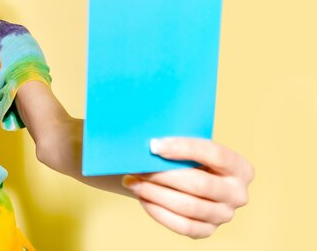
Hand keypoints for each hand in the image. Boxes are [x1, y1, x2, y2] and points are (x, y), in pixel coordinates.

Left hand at [121, 137, 253, 238]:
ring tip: (133, 182)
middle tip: (137, 167)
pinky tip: (143, 198)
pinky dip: (158, 212)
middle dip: (164, 175)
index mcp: (241, 168)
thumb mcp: (193, 149)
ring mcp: (224, 215)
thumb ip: (180, 145)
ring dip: (155, 193)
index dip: (183, 148)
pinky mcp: (207, 231)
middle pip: (199, 184)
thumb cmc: (189, 160)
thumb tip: (151, 144)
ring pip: (188, 206)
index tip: (153, 145)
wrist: (190, 184)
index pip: (214, 154)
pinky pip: (182, 225)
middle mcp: (238, 194)